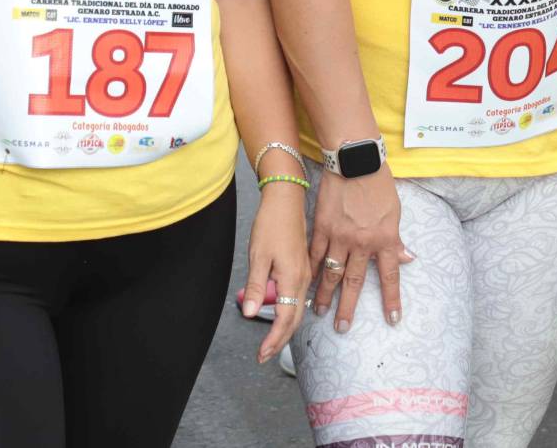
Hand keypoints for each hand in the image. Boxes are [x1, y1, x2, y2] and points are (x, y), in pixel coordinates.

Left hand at [241, 184, 311, 363]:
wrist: (286, 201)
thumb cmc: (270, 224)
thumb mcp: (258, 256)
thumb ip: (257, 286)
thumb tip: (252, 314)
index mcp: (293, 278)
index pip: (285, 319)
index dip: (273, 340)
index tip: (261, 354)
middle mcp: (303, 279)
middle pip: (294, 319)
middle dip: (280, 340)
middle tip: (264, 356)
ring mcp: (304, 274)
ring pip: (298, 310)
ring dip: (285, 329)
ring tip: (271, 342)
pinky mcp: (302, 268)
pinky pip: (299, 298)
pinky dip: (290, 314)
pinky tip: (281, 317)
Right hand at [309, 170, 410, 332]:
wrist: (355, 161)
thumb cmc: (379, 184)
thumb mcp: (395, 212)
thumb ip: (397, 239)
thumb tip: (408, 258)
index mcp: (384, 239)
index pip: (390, 276)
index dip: (391, 299)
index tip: (392, 319)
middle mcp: (362, 243)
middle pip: (354, 282)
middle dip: (348, 308)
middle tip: (342, 328)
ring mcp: (340, 236)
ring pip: (331, 273)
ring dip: (325, 295)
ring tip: (319, 312)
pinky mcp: (322, 227)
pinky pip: (315, 255)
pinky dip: (312, 271)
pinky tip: (306, 284)